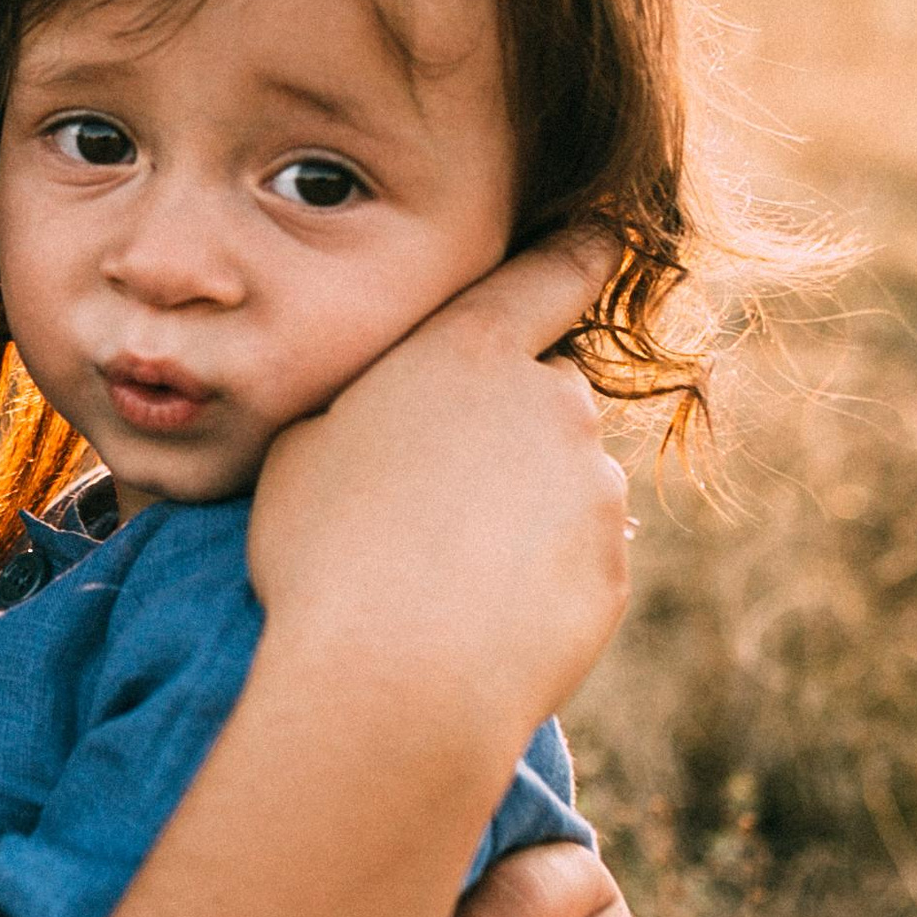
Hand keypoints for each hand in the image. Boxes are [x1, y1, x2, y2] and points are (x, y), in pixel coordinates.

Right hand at [247, 235, 630, 771]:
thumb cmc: (322, 553)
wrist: (393, 682)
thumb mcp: (304, 451)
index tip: (609, 235)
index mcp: (471, 352)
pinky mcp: (612, 572)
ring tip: (440, 575)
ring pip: (562, 485)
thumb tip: (385, 425)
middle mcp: (552, 403)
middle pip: (542, 399)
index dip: (581, 250)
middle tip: (431, 500)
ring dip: (519, 513)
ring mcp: (593, 489)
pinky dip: (537, 579)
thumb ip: (365, 411)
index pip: (550, 273)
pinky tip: (476, 618)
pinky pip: (575, 560)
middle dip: (506, 434)